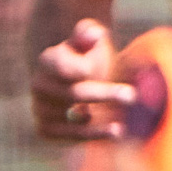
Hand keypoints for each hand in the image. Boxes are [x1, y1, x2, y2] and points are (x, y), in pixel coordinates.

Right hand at [32, 18, 134, 140]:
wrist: (67, 77)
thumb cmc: (83, 54)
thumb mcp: (87, 38)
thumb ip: (88, 33)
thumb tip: (93, 34)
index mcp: (47, 60)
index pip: (62, 67)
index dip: (78, 68)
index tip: (93, 70)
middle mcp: (40, 85)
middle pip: (73, 94)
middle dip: (103, 94)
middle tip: (131, 96)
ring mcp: (41, 108)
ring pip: (70, 119)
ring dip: (96, 125)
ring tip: (120, 129)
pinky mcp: (46, 129)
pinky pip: (68, 136)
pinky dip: (90, 136)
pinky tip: (112, 134)